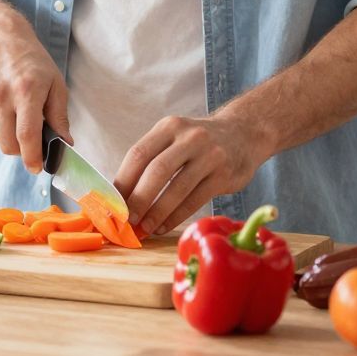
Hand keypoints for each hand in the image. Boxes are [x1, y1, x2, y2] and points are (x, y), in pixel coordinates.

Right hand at [0, 15, 69, 174]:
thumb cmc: (32, 61)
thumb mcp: (56, 83)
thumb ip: (60, 116)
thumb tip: (65, 143)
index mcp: (26, 91)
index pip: (27, 136)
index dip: (33, 158)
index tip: (38, 168)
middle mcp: (1, 96)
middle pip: (9, 145)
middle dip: (23, 151)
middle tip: (32, 139)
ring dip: (9, 135)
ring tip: (17, 113)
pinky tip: (2, 106)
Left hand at [113, 113, 266, 237]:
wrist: (244, 134)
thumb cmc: (199, 144)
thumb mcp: (175, 138)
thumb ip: (150, 160)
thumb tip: (119, 195)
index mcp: (170, 127)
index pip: (139, 154)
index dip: (123, 181)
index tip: (112, 204)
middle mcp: (190, 137)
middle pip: (156, 171)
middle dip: (138, 199)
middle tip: (127, 220)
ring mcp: (210, 155)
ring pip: (177, 188)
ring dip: (157, 212)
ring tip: (145, 228)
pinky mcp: (224, 175)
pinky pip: (195, 200)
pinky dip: (176, 216)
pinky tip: (164, 226)